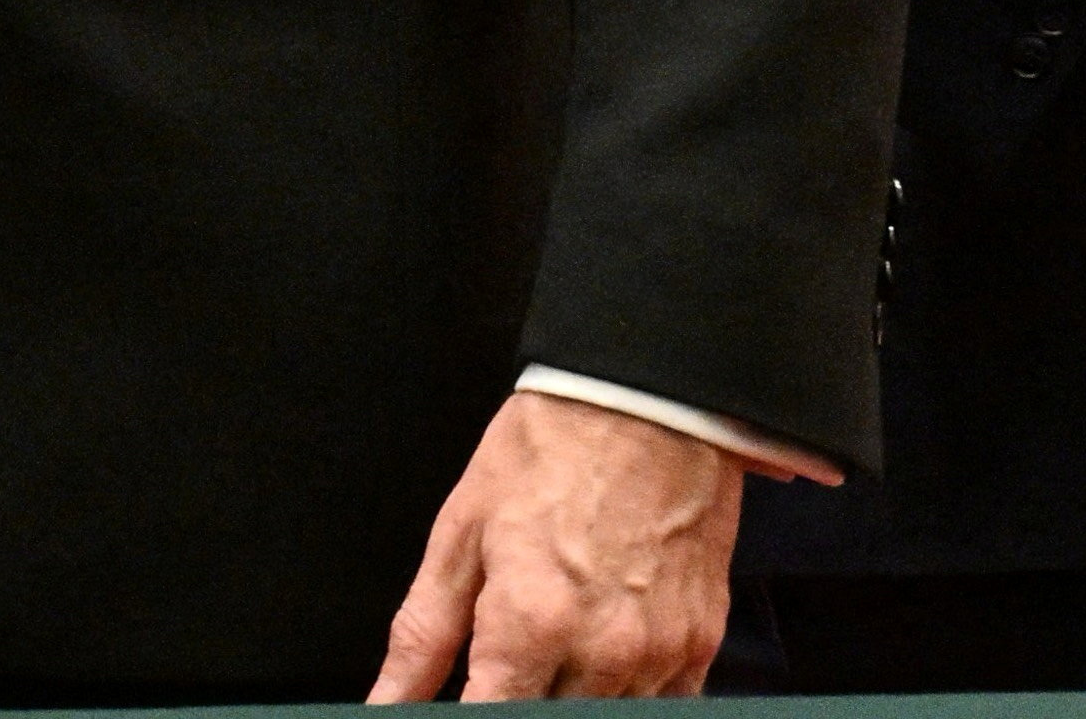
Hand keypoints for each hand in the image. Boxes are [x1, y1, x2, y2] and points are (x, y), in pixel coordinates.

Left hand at [373, 390, 747, 699]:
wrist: (648, 397)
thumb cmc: (552, 451)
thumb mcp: (462, 533)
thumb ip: (421, 637)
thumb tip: (386, 702)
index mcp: (531, 623)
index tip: (465, 698)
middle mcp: (601, 652)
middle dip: (516, 701)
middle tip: (506, 661)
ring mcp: (658, 653)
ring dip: (568, 699)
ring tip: (553, 647)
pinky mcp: (699, 644)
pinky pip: (661, 707)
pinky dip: (623, 696)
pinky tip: (601, 655)